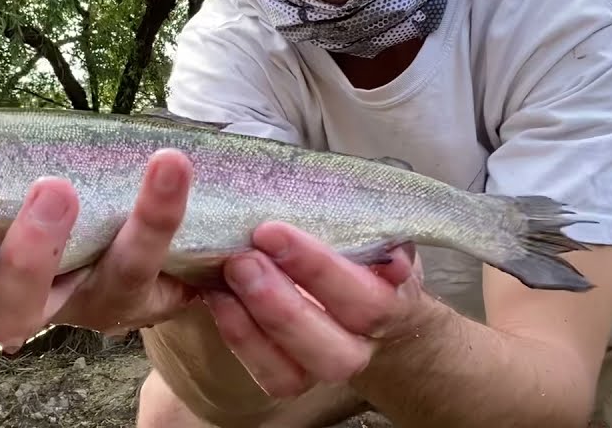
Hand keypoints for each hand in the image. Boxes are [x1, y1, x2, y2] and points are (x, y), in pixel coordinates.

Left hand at [202, 223, 437, 397]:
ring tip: (226, 277)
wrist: (372, 304)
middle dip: (280, 304)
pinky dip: (238, 337)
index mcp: (392, 309)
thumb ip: (387, 241)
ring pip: (293, 375)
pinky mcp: (290, 378)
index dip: (318, 269)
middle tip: (242, 260)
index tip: (271, 232)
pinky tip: (217, 297)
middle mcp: (359, 349)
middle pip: (331, 351)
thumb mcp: (383, 239)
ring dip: (252, 326)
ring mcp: (321, 369)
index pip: (364, 301)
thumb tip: (394, 259)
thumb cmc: (368, 259)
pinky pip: (265, 374)